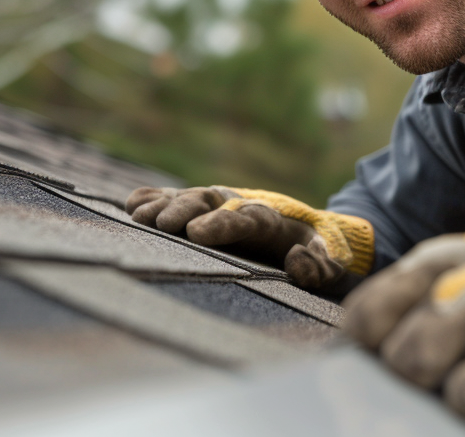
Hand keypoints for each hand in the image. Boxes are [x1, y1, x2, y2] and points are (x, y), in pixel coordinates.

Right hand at [126, 186, 373, 290]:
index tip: (197, 234)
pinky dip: (156, 198)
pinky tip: (131, 205)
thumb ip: (322, 268)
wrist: (310, 229)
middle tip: (162, 225)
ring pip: (191, 197)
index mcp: (273, 220)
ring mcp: (221, 204)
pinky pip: (178, 198)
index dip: (221, 224)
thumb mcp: (333, 264)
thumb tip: (297, 260)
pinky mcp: (205, 209)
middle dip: (186, 210)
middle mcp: (241, 205)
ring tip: (138, 215)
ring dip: (164, 204)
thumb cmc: (320, 252)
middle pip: (212, 201)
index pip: (246, 218)